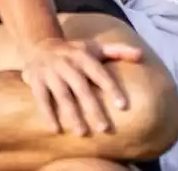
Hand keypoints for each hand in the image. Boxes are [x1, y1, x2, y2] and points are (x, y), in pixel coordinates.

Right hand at [21, 37, 142, 135]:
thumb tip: (142, 55)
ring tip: (82, 132)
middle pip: (81, 88)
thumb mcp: (95, 47)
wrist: (40, 44)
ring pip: (62, 96)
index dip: (111, 88)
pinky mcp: (36, 80)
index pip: (100, 73)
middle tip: (105, 128)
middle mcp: (67, 64)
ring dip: (72, 115)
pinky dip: (48, 114)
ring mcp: (50, 72)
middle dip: (93, 108)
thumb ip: (118, 51)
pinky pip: (42, 99)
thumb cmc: (74, 51)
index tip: (122, 106)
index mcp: (83, 56)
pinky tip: (56, 130)